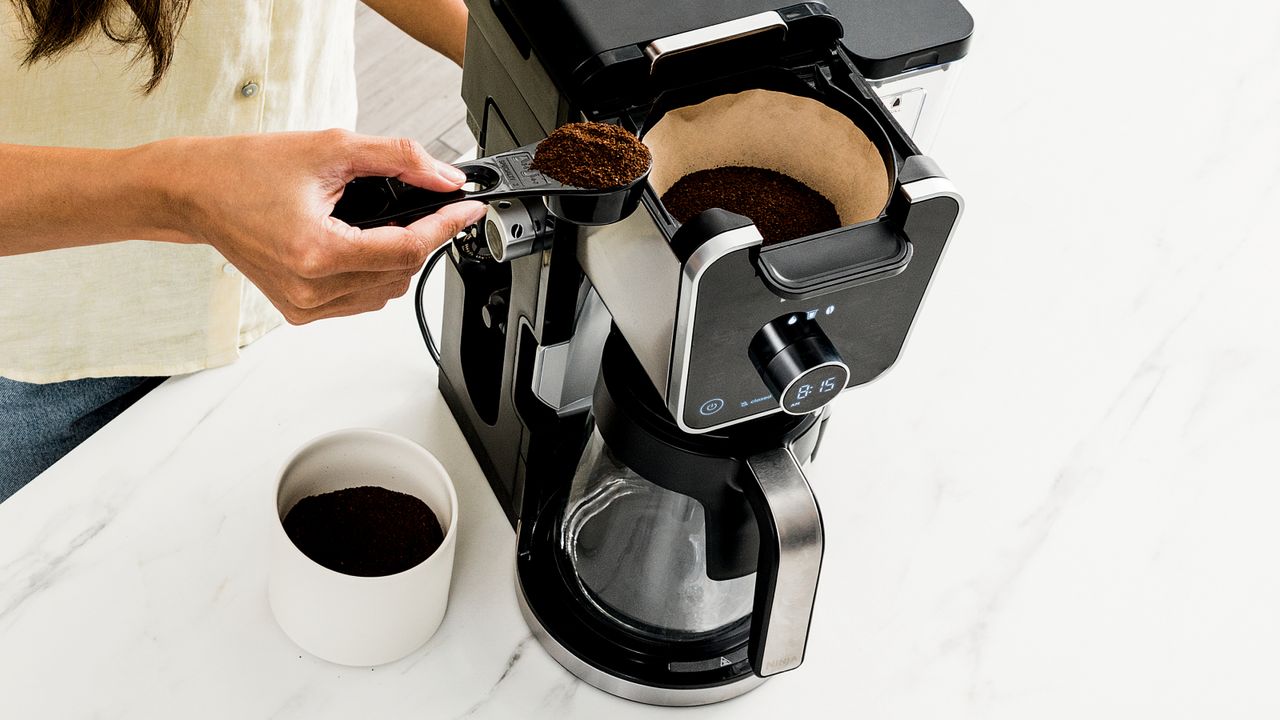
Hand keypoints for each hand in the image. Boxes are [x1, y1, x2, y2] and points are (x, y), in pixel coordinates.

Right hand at [156, 129, 485, 323]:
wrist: (195, 190)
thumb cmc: (246, 169)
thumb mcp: (331, 149)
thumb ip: (398, 159)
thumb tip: (445, 177)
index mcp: (316, 252)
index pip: (407, 249)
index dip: (446, 226)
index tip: (469, 209)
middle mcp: (310, 288)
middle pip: (401, 273)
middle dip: (423, 238)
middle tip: (427, 205)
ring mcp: (304, 305)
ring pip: (385, 292)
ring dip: (399, 259)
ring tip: (388, 223)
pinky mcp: (299, 311)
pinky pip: (360, 300)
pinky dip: (374, 274)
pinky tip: (364, 245)